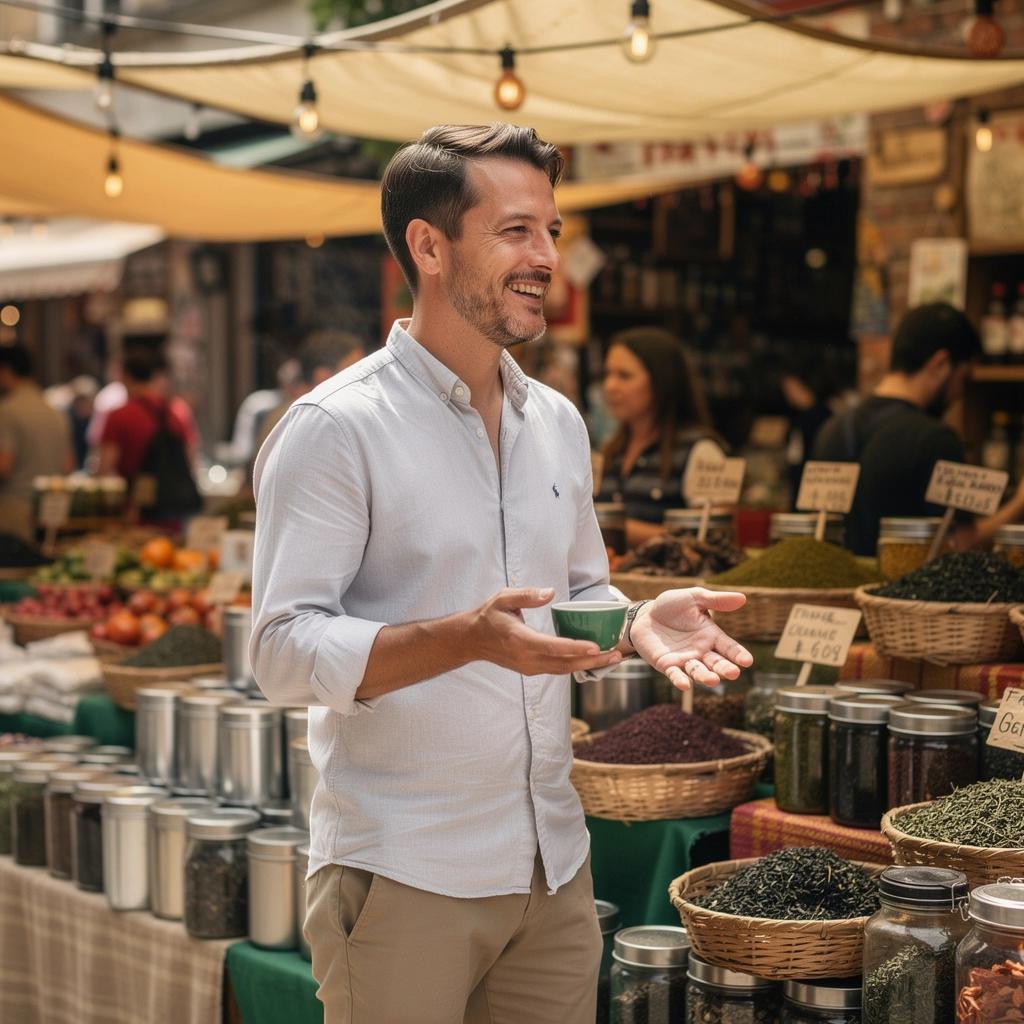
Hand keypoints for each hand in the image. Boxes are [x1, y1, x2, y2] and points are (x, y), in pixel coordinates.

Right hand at [469, 587, 622, 675]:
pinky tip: (592, 659)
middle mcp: (525, 658)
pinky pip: (558, 669)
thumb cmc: (489, 616)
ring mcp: (528, 667)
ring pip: (563, 670)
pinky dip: (577, 666)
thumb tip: (550, 592)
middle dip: (593, 660)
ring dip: (589, 665)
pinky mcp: (531, 670)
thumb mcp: (503, 598)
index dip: (576, 648)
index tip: (597, 646)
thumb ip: (526, 595)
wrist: (471, 640)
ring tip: (612, 658)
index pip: (553, 647)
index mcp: (519, 639)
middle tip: (616, 655)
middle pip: (564, 663)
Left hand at [629, 587, 752, 690]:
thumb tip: (743, 598)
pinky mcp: (667, 665)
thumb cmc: (672, 606)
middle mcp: (701, 651)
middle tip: (733, 673)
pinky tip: (685, 685)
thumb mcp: (695, 598)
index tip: (747, 661)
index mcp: (711, 635)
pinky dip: (680, 680)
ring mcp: (685, 660)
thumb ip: (716, 600)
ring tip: (713, 680)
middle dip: (725, 668)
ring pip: (698, 671)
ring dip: (705, 677)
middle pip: (716, 663)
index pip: (729, 647)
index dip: (738, 654)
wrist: (645, 615)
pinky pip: (675, 674)